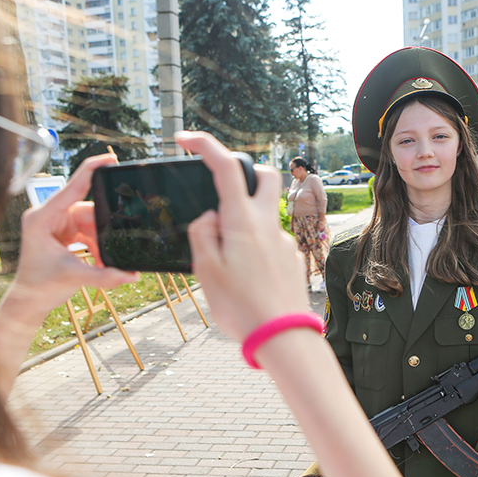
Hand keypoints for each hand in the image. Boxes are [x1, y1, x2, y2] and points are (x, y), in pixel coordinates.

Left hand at [12, 154, 138, 314]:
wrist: (29, 301)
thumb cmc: (40, 286)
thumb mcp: (75, 277)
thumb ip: (105, 275)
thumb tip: (132, 274)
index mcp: (43, 218)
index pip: (72, 187)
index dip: (92, 170)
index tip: (111, 159)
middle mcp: (48, 216)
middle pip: (87, 209)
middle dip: (104, 227)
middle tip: (119, 241)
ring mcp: (56, 223)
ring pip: (90, 222)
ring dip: (101, 240)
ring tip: (105, 261)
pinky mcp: (62, 232)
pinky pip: (87, 231)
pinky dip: (97, 245)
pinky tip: (102, 261)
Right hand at [180, 131, 307, 341]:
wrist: (283, 336)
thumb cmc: (242, 307)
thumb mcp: (206, 271)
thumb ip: (202, 234)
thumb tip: (209, 216)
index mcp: (243, 221)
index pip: (226, 166)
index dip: (205, 145)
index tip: (185, 139)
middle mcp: (268, 224)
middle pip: (264, 175)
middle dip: (244, 170)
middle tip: (222, 190)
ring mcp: (284, 241)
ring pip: (266, 213)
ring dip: (245, 220)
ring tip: (226, 259)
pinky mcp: (292, 259)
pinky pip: (271, 241)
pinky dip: (255, 247)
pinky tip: (246, 278)